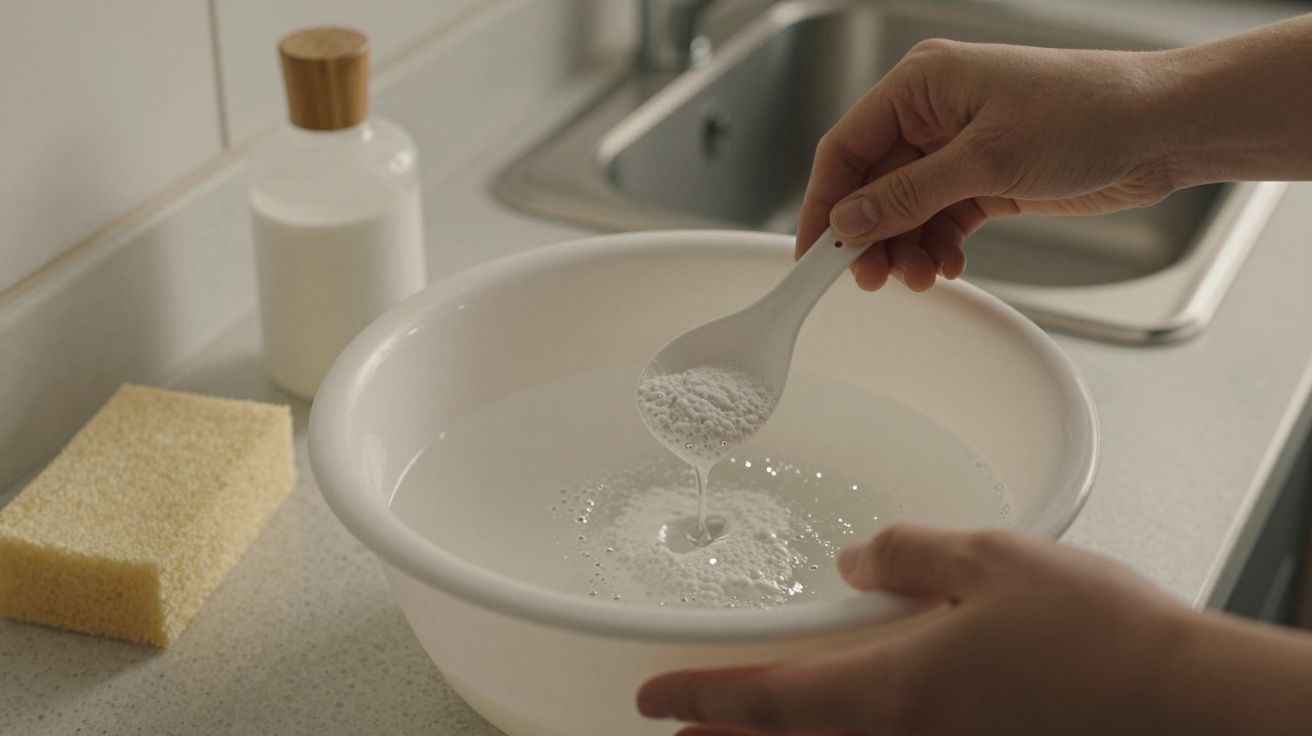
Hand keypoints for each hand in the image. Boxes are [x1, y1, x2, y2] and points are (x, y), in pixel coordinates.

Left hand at [637, 525, 1192, 735]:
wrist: (1184, 706)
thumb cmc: (1097, 636)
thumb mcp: (990, 561)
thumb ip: (908, 557)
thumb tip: (856, 563)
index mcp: (892, 691)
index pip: (768, 700)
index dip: (702, 698)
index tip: (651, 699)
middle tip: (678, 733)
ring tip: (739, 734)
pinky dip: (843, 735)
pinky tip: (851, 719)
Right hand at [798, 41, 1177, 290]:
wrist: (1162, 129)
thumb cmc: (1088, 113)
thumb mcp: (986, 159)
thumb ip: (909, 195)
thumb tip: (849, 221)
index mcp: (922, 84)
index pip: (846, 147)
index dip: (825, 203)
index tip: (811, 254)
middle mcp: (933, 113)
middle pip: (872, 184)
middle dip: (870, 236)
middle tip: (870, 279)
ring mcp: (958, 146)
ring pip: (904, 208)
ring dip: (905, 248)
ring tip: (921, 278)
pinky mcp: (985, 176)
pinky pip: (939, 218)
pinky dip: (937, 246)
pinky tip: (948, 266)